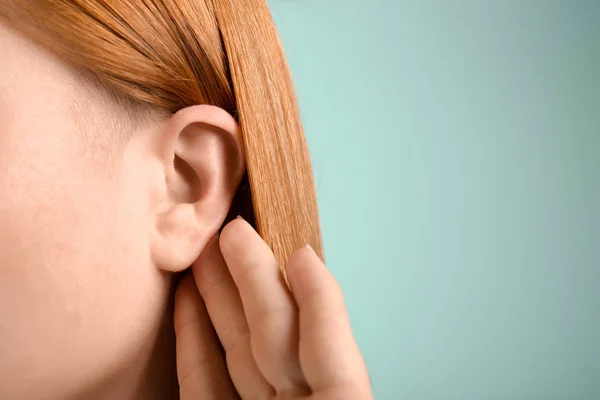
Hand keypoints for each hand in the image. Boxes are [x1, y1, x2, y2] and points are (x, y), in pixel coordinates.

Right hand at [174, 217, 371, 398]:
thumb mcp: (340, 394)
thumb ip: (324, 329)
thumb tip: (304, 259)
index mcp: (335, 398)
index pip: (323, 333)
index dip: (312, 289)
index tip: (296, 247)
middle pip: (271, 330)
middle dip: (249, 276)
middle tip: (229, 228)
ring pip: (234, 349)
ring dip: (215, 296)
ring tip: (201, 250)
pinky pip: (200, 383)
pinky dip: (191, 340)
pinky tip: (185, 299)